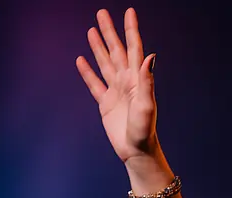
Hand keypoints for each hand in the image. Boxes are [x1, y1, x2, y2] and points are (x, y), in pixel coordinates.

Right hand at [76, 8, 159, 163]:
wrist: (136, 151)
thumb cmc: (144, 130)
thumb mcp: (147, 105)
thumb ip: (147, 80)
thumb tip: (150, 55)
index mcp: (137, 79)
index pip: (134, 48)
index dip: (131, 30)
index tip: (129, 11)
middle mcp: (126, 81)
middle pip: (116, 50)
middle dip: (110, 31)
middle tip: (101, 12)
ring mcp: (115, 91)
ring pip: (104, 63)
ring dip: (98, 46)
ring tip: (92, 29)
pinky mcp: (105, 103)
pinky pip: (94, 84)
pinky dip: (87, 72)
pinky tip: (81, 59)